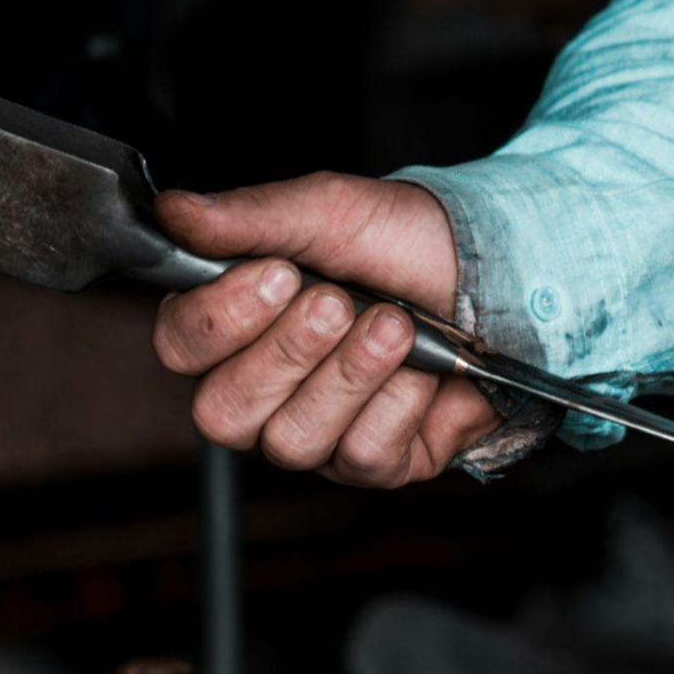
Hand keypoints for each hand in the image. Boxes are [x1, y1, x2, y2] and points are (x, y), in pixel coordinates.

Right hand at [151, 173, 501, 486]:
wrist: (499, 274)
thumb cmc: (408, 243)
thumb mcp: (332, 211)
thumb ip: (250, 217)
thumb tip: (174, 212)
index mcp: (238, 324)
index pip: (180, 347)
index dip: (220, 320)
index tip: (279, 275)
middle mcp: (266, 389)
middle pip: (224, 411)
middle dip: (289, 352)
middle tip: (339, 302)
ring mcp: (318, 432)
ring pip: (292, 440)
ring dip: (350, 374)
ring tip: (395, 326)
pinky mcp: (375, 462)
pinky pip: (361, 456)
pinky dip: (398, 404)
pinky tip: (422, 371)